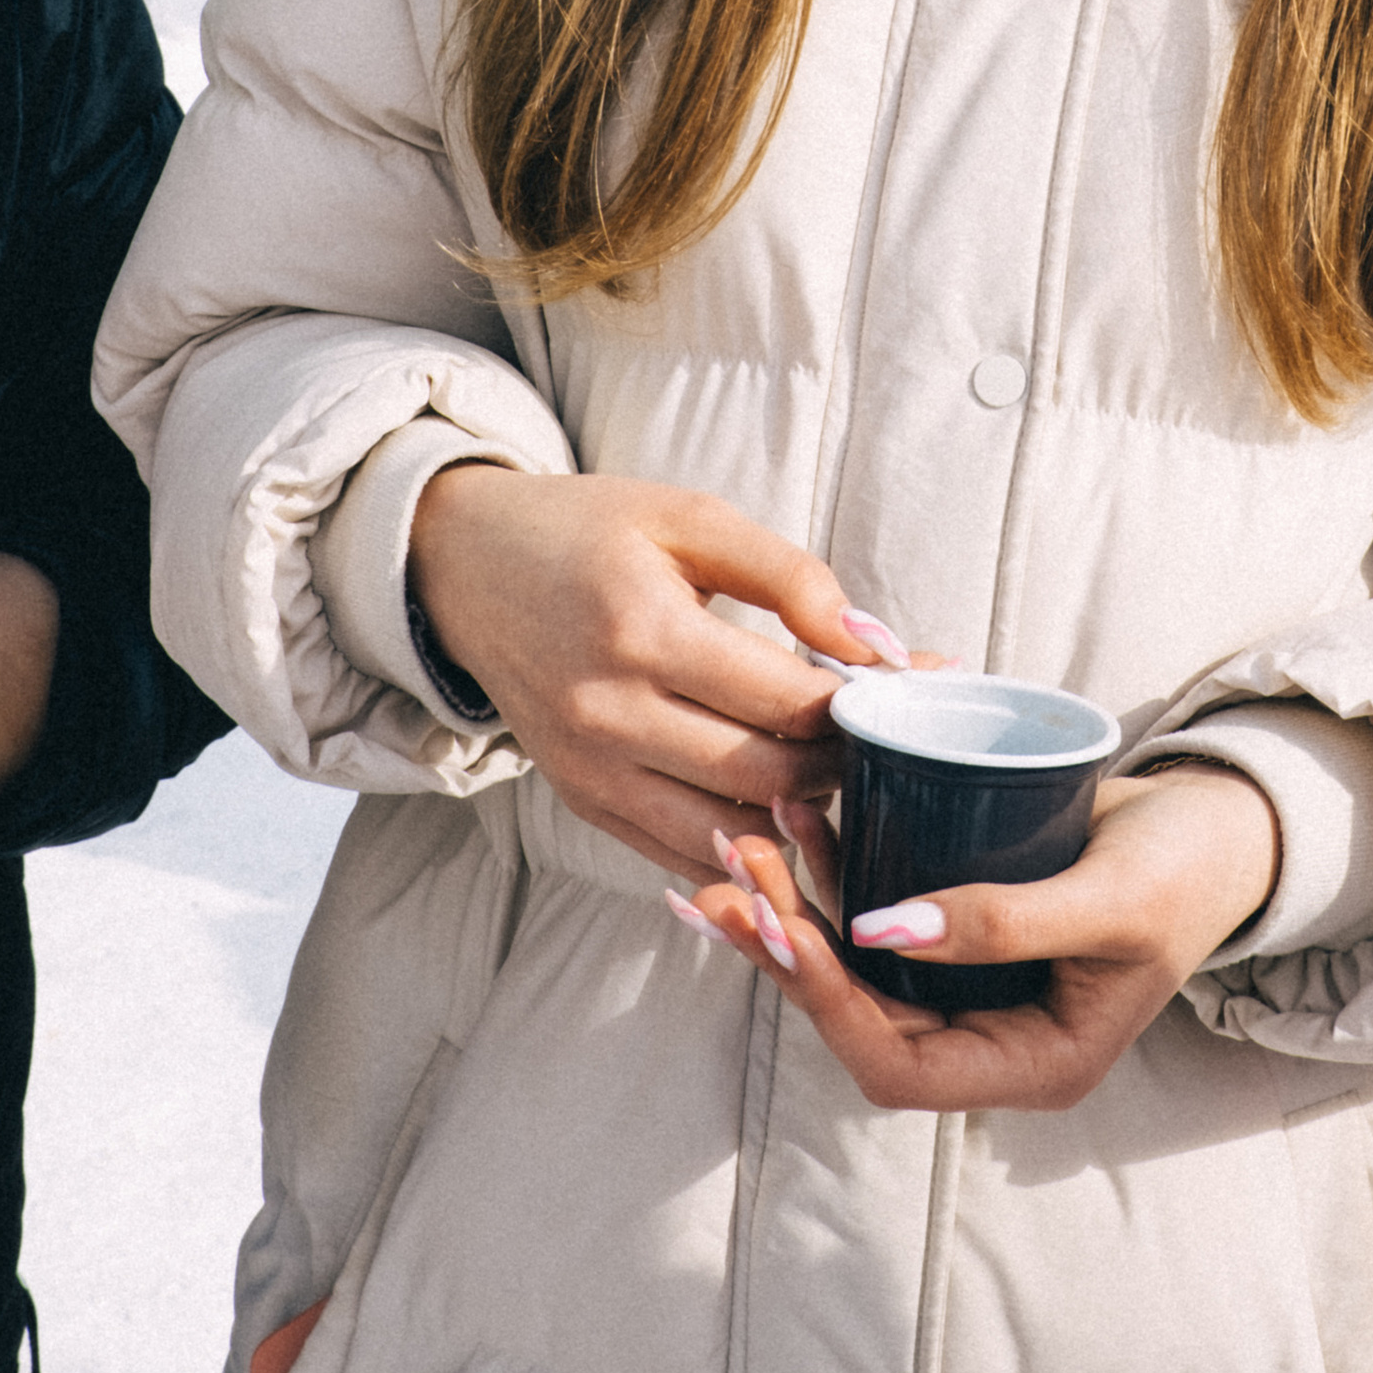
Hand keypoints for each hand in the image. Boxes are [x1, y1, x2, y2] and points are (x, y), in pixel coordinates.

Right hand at [406, 461, 900, 877]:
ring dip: (800, 816)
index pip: (787, 702)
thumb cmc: (588, 531)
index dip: (862, 704)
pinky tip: (781, 807)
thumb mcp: (690, 519)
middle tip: (882, 734)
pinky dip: (743, 844)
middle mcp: (608, 715)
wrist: (463, 565)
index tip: (909, 688)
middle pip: (769, 776)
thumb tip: (877, 644)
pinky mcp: (580, 802)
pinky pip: (681, 853)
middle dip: (844, 763)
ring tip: (837, 768)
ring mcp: (588, 772)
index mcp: (643, 632)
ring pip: (731, 834)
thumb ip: (790, 577)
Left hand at [674, 763, 1282, 1112]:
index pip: (899, 1067)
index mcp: (1034, 1065)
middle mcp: (992, 1038)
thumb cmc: (1187, 867)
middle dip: (788, 947)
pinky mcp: (961, 930)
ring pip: (854, 966)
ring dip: (793, 907)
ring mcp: (973, 987)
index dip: (828, 1002)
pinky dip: (832, 872)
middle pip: (858, 1017)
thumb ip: (1005, 922)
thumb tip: (881, 929)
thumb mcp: (1110, 899)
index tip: (784, 923)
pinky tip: (795, 820)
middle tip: (735, 869)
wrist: (1224, 825)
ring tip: (745, 837)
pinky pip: (877, 916)